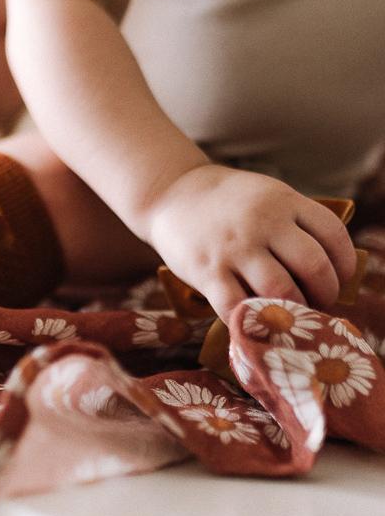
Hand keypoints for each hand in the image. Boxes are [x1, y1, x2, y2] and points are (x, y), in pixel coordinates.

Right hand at [142, 163, 356, 321]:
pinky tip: (255, 319)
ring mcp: (233, 248)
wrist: (168, 194)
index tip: (339, 277)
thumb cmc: (225, 202)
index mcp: (283, 200)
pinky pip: (238, 307)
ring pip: (281, 291)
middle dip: (324, 293)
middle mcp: (261, 222)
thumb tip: (332, 272)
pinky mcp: (207, 271)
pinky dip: (252, 321)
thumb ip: (296, 223)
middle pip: (314, 267)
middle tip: (317, 301)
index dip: (345, 264)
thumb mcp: (266, 195)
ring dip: (293, 310)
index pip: (333, 235)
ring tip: (290, 312)